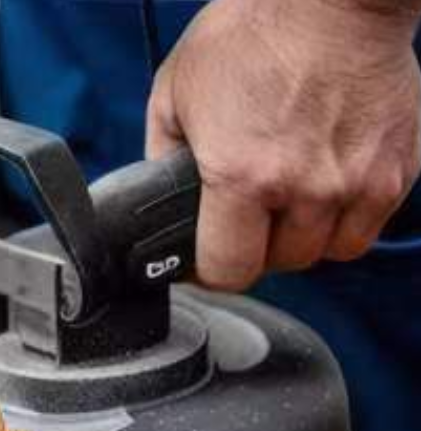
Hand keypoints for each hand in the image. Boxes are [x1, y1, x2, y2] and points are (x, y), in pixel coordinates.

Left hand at [147, 0, 420, 289]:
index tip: (206, 259)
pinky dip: (346, 216)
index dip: (212, 272)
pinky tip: (326, 182)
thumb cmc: (251, 32)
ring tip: (288, 201)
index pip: (229, 270)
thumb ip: (163, 155)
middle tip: (246, 218)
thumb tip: (159, 197)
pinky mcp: (399, 168)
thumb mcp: (174, 93)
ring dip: (305, 237)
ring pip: (330, 252)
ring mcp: (358, 181)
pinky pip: (369, 224)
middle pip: (281, 263)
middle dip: (258, 247)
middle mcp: (304, 188)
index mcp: (241, 177)